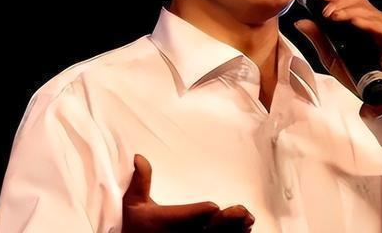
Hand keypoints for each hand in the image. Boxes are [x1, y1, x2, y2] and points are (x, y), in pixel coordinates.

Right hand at [122, 154, 254, 231]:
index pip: (187, 217)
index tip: (213, 206)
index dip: (201, 212)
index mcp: (167, 221)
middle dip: (227, 221)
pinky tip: (245, 231)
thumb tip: (139, 157)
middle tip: (242, 211)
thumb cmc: (134, 225)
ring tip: (248, 220)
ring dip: (235, 231)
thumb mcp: (133, 203)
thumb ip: (140, 180)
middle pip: (209, 230)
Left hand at [294, 0, 381, 117]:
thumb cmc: (356, 75)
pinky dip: (365, 21)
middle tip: (325, 11)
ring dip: (347, 10)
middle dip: (338, 0)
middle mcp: (374, 18)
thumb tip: (301, 22)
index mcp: (360, 17)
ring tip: (332, 16)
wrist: (376, 94)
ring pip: (365, 8)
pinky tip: (353, 22)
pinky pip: (379, 25)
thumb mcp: (331, 56)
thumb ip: (318, 37)